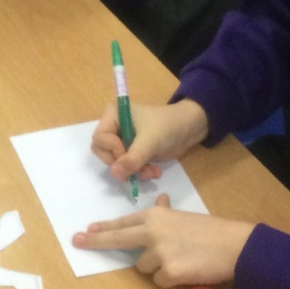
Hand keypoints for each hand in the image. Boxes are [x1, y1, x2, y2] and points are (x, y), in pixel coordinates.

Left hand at [72, 194, 253, 287]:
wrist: (234, 245)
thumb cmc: (210, 230)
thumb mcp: (184, 217)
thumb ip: (166, 214)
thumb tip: (161, 201)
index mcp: (155, 216)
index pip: (123, 222)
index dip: (104, 228)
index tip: (86, 231)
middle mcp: (152, 231)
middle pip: (117, 239)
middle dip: (95, 241)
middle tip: (77, 241)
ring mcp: (159, 252)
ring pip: (143, 267)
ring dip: (157, 267)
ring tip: (180, 259)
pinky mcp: (168, 272)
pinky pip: (159, 281)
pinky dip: (171, 279)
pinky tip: (187, 269)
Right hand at [90, 98, 208, 180]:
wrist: (189, 128)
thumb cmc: (168, 126)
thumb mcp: (149, 142)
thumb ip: (131, 159)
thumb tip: (114, 173)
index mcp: (113, 115)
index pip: (100, 139)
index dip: (113, 150)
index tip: (131, 154)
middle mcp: (114, 126)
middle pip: (103, 152)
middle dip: (122, 164)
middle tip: (138, 169)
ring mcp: (122, 139)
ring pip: (115, 162)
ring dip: (133, 171)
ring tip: (151, 172)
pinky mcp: (131, 150)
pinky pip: (126, 166)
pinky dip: (138, 171)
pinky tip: (153, 172)